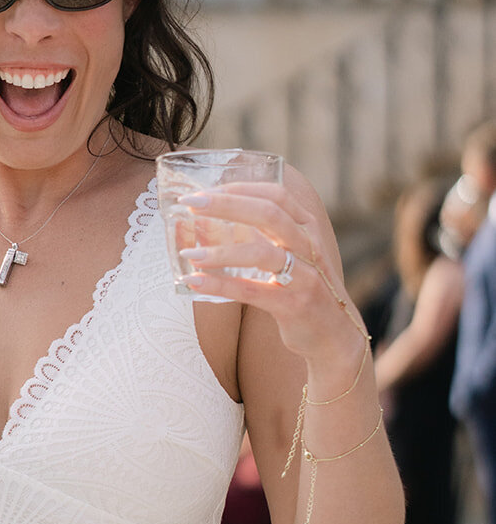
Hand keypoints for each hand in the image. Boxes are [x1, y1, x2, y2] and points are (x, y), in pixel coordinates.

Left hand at [179, 181, 367, 384]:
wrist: (334, 335)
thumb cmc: (302, 288)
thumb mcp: (291, 253)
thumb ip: (263, 234)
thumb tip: (214, 217)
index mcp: (307, 227)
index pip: (275, 195)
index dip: (239, 189)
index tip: (204, 190)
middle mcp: (310, 245)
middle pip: (268, 214)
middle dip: (226, 205)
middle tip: (189, 203)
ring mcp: (306, 275)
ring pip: (261, 253)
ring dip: (220, 251)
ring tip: (189, 253)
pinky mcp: (294, 305)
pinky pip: (251, 291)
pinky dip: (220, 285)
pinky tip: (193, 281)